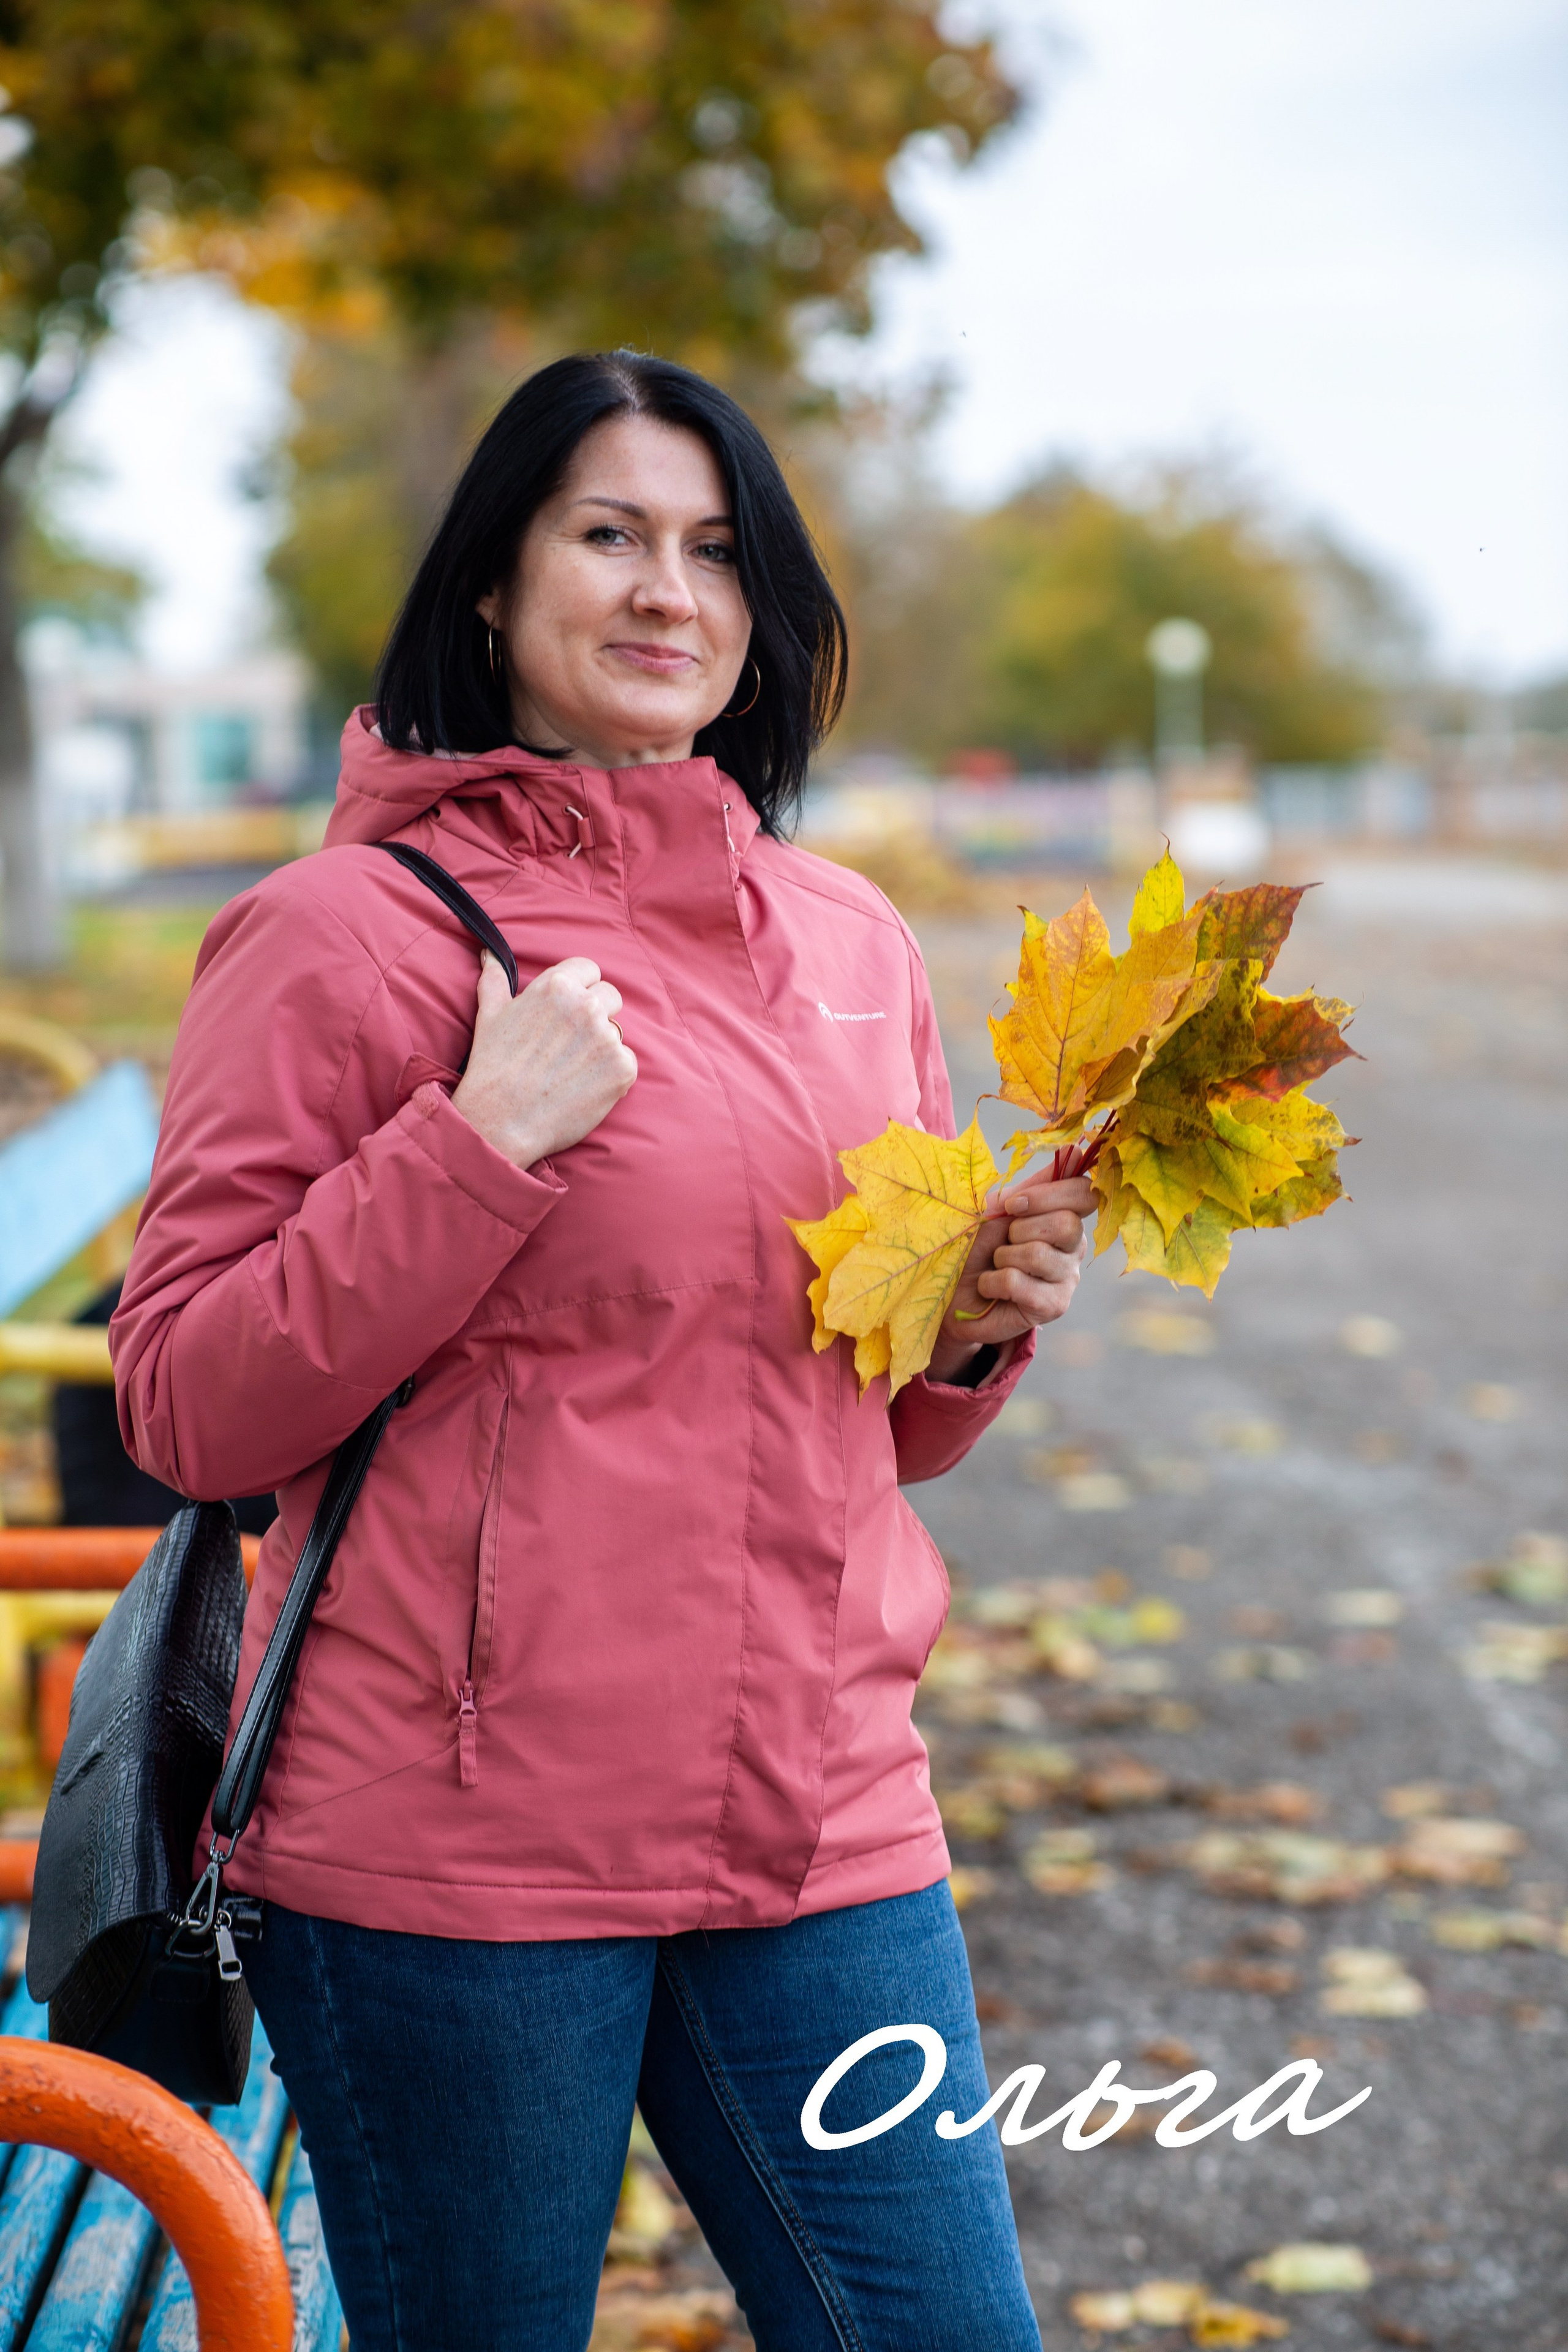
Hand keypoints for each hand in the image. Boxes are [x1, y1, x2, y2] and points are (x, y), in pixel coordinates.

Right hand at [451, 951, 636, 1169]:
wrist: (501, 1121)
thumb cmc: (492, 1067)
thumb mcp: (489, 1015)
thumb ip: (495, 979)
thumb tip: (489, 955)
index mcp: (557, 986)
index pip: (589, 970)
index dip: (579, 990)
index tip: (566, 1013)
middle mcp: (586, 1006)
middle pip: (610, 996)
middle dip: (595, 1015)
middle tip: (569, 1044)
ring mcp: (607, 1038)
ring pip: (617, 1030)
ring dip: (601, 1045)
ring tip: (571, 1069)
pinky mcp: (622, 1069)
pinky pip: (627, 1062)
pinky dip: (611, 1075)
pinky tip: (583, 1087)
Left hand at [926, 1173, 1095, 1383]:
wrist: (951, 1291)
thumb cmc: (976, 1246)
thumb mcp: (999, 1209)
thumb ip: (1035, 1184)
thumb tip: (1075, 1150)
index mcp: (1066, 1216)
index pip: (1084, 1194)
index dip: (1048, 1195)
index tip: (1012, 1206)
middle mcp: (1074, 1247)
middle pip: (1066, 1224)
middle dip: (1019, 1230)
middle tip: (1003, 1243)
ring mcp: (1067, 1279)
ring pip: (1039, 1254)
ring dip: (1002, 1258)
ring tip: (995, 1266)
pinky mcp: (1053, 1307)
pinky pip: (1018, 1283)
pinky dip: (992, 1282)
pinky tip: (991, 1288)